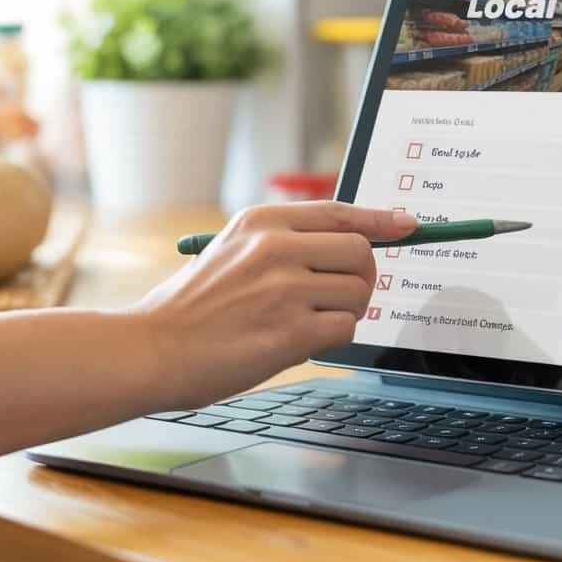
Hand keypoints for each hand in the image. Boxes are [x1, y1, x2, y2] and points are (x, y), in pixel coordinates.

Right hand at [135, 201, 417, 409]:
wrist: (153, 348)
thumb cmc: (191, 308)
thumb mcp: (230, 251)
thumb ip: (283, 243)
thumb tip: (348, 246)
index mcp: (261, 222)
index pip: (339, 213)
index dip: (381, 220)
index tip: (408, 224)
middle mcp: (276, 248)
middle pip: (360, 252)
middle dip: (364, 277)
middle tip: (342, 296)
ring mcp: (285, 289)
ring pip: (358, 292)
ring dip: (348, 311)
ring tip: (311, 322)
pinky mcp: (290, 332)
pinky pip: (345, 328)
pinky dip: (333, 338)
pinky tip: (300, 341)